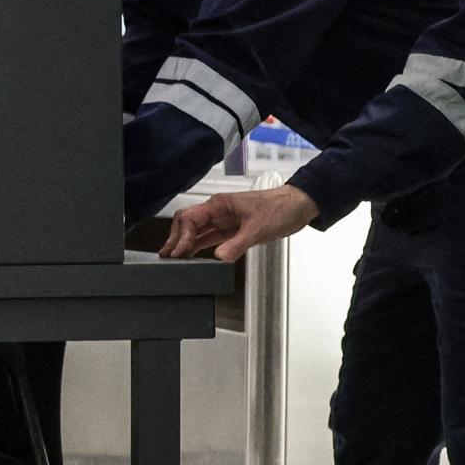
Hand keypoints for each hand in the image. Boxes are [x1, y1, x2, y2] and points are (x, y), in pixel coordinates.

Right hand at [161, 184, 318, 261]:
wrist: (298, 206)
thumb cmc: (280, 209)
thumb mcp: (258, 229)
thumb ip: (236, 244)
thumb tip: (218, 257)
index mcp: (219, 205)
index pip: (190, 218)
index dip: (181, 236)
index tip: (178, 252)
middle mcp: (217, 211)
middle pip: (187, 223)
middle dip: (176, 239)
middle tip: (167, 257)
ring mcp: (223, 221)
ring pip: (195, 232)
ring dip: (184, 245)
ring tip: (172, 260)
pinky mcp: (230, 230)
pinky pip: (208, 238)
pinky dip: (197, 247)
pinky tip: (191, 257)